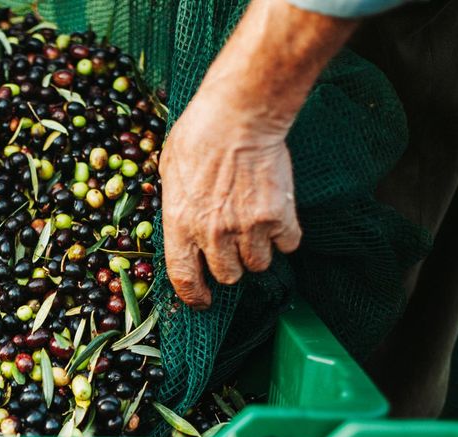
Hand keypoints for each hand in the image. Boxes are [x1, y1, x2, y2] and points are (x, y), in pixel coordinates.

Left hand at [160, 86, 301, 308]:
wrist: (239, 114)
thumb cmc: (198, 134)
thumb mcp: (169, 172)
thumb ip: (177, 206)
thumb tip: (183, 222)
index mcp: (180, 225)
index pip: (184, 280)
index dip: (195, 296)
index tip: (203, 301)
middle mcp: (213, 234)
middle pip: (228, 276)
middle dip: (231, 265)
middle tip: (234, 244)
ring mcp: (247, 228)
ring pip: (259, 264)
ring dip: (258, 251)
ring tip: (255, 226)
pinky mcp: (278, 216)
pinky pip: (288, 244)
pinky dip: (286, 236)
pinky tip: (279, 217)